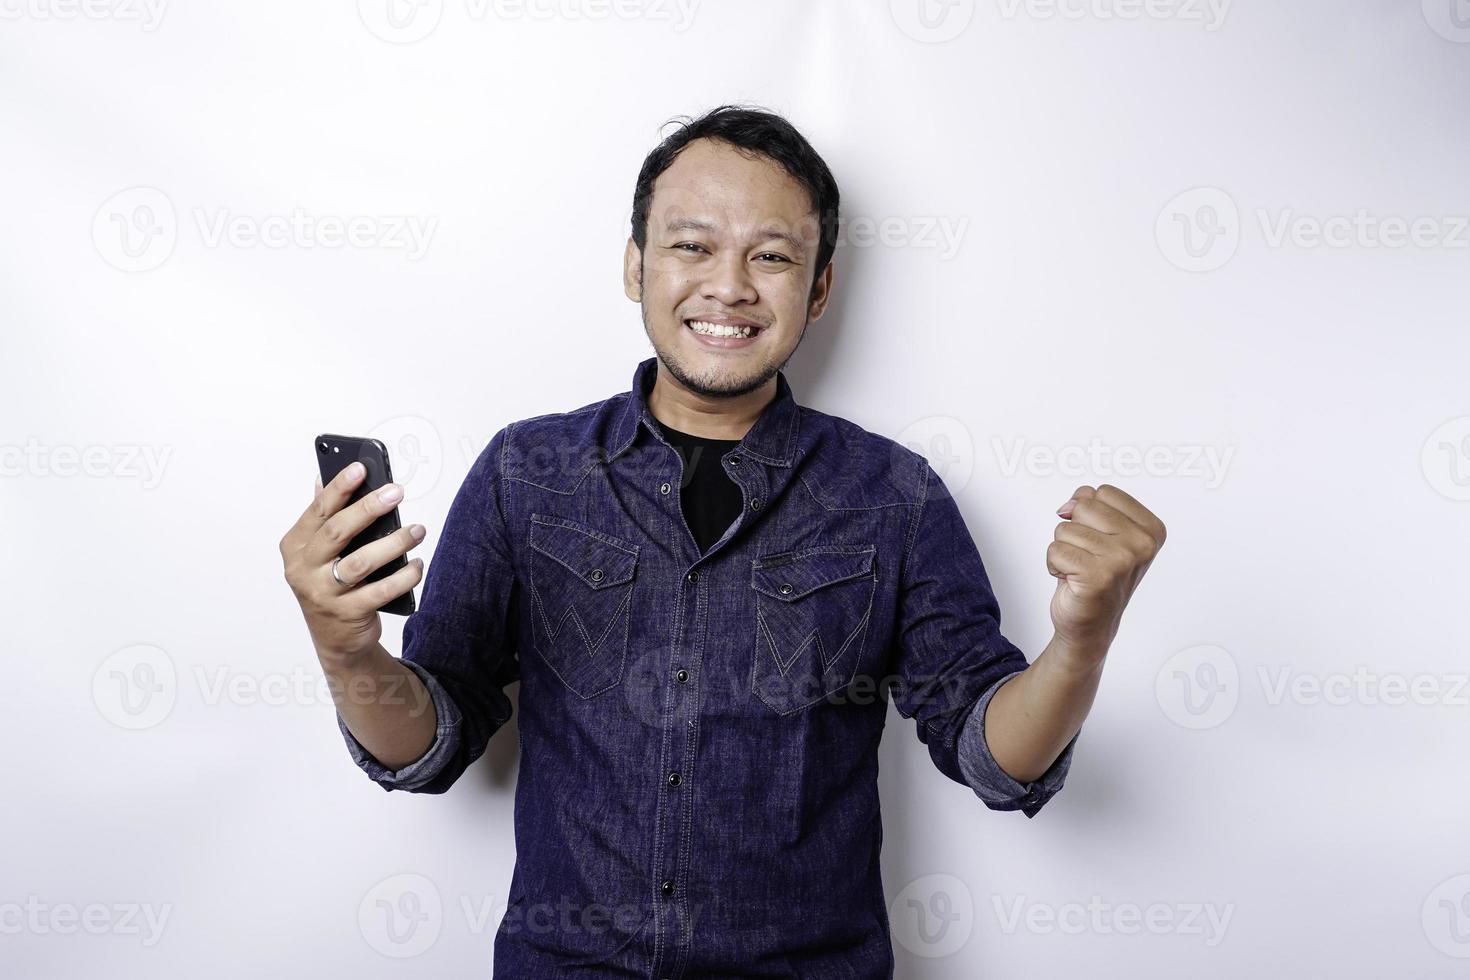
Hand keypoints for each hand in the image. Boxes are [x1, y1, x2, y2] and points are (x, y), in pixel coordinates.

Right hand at [279, 462, 426, 667]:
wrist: (335, 640)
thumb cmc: (331, 585)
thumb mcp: (319, 553)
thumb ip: (323, 518)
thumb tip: (324, 478)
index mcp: (295, 547)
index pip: (318, 511)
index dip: (339, 488)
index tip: (361, 468)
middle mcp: (303, 570)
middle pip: (337, 532)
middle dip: (368, 508)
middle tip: (396, 492)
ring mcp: (323, 594)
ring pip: (360, 562)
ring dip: (393, 543)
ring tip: (417, 530)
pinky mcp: (347, 614)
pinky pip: (381, 591)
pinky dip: (404, 576)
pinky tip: (417, 564)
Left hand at [1046, 484, 1165, 660]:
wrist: (1091, 624)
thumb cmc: (1097, 576)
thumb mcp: (1102, 532)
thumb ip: (1092, 504)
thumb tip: (1070, 504)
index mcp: (1151, 529)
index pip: (1104, 492)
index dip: (1089, 513)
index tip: (1098, 539)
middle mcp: (1142, 544)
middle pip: (1084, 506)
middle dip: (1074, 530)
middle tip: (1087, 557)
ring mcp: (1122, 560)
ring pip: (1065, 529)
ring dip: (1064, 550)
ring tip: (1080, 570)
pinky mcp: (1098, 576)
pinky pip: (1055, 550)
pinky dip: (1054, 565)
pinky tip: (1071, 581)